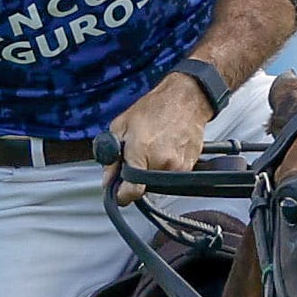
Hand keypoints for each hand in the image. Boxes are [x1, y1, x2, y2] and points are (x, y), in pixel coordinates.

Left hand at [105, 70, 212, 201]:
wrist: (185, 99)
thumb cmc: (155, 108)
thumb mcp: (121, 126)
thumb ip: (111, 156)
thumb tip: (108, 179)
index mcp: (141, 152)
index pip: (132, 192)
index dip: (122, 196)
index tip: (118, 194)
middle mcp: (161, 163)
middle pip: (143, 187)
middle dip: (136, 178)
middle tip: (136, 158)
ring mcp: (178, 167)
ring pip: (157, 183)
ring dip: (151, 172)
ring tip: (152, 150)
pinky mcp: (189, 167)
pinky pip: (170, 176)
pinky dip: (164, 168)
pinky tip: (164, 150)